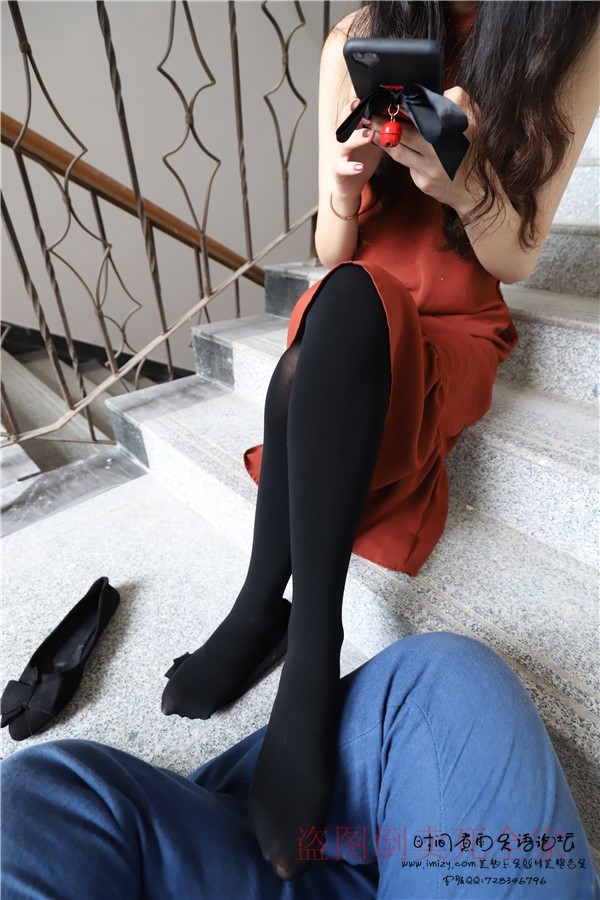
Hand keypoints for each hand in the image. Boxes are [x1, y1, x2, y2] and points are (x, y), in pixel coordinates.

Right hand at [331, 98, 383, 204]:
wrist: (351, 181)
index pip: (353, 110)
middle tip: (361, 105)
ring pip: (343, 143)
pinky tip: (360, 167)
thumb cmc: (363, 156)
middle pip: (345, 121)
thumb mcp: (375, 137)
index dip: (357, 100)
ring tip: (368, 135)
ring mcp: (339, 153)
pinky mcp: (338, 169)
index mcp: (353, 128)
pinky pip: (342, 167)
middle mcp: (343, 137)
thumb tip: (398, 109)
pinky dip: (350, 167)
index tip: (366, 92)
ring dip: (356, 138)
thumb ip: (382, 125)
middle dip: (352, 112)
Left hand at [372, 87, 477, 209]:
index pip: (421, 116)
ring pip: (398, 152)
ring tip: (370, 127)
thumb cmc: (474, 151)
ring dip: (382, 140)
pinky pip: (406, 165)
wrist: (476, 190)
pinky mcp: (421, 182)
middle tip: (368, 114)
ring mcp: (427, 169)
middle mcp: (437, 152)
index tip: (386, 101)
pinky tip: (386, 144)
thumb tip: (438, 90)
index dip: (401, 109)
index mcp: (449, 132)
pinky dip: (397, 154)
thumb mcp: (474, 120)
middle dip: (383, 124)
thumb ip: (458, 101)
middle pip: (403, 135)